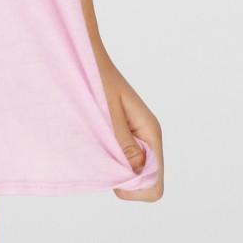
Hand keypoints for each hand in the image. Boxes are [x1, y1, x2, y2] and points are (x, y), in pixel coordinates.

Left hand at [93, 46, 163, 201]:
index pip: (156, 182)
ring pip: (134, 170)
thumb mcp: (108, 111)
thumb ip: (122, 142)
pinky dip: (111, 159)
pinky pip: (123, 157)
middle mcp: (148, 137)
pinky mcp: (123, 131)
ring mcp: (136, 135)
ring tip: (95, 150)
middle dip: (125, 181)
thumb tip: (136, 174)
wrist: (86, 54)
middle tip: (100, 162)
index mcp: (150, 132)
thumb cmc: (95, 77)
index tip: (112, 178)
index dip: (136, 189)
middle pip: (147, 180)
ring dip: (116, 169)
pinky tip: (94, 144)